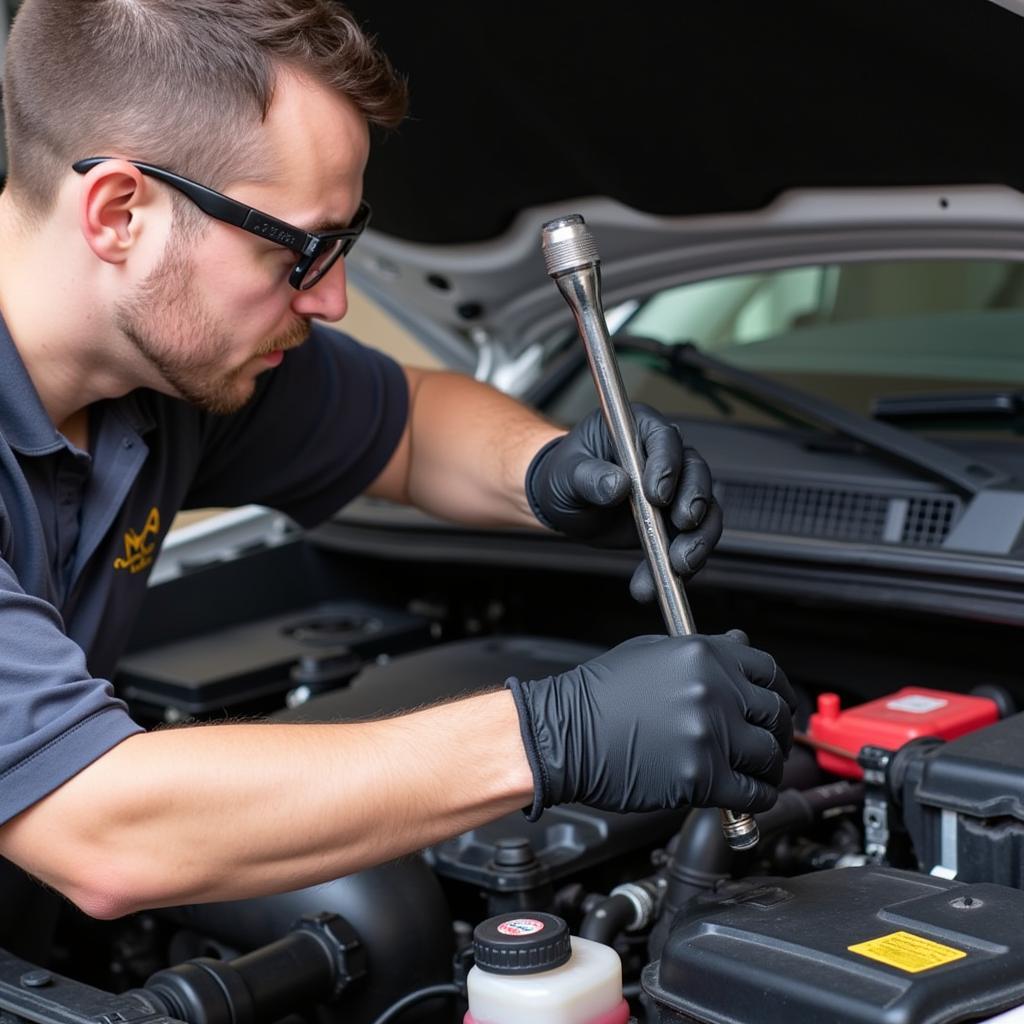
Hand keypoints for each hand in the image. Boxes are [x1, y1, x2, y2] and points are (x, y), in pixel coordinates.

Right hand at [506, 632, 794, 819]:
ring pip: (769, 757)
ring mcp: (708, 734)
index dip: (779, 692)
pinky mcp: (700, 777)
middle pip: (774, 715)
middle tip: (768, 744)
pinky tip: (745, 796)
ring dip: (768, 768)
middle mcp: (712, 690)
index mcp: (703, 655)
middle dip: (776, 733)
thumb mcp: (651, 654)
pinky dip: (757, 799)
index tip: (778, 706)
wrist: (562, 735)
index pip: (768, 671)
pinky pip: (753, 794)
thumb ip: (702, 653)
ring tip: (755, 773)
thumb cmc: (597, 696)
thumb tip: (740, 646)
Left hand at [525, 404, 723, 601]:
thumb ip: (589, 477)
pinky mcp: (673, 523)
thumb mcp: (567, 473)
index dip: (667, 465)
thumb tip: (617, 486)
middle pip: (697, 474)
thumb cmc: (563, 475)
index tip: (657, 494)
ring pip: (704, 512)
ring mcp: (675, 490)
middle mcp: (665, 456)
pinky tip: (651, 585)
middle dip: (695, 503)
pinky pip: (687, 544)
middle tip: (682, 527)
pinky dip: (674, 568)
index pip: (665, 439)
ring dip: (697, 541)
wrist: (564, 504)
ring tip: (678, 566)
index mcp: (638, 428)